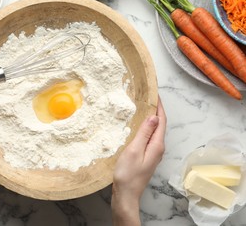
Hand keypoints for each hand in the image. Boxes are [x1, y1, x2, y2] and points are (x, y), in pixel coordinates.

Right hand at [111, 97, 165, 225]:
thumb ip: (144, 133)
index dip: (159, 106)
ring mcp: (153, 153)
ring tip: (142, 106)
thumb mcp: (134, 150)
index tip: (154, 92)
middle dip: (156, 109)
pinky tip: (137, 125)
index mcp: (157, 145)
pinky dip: (145, 127)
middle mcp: (158, 148)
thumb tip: (154, 116)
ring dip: (151, 118)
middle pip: (160, 125)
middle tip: (147, 96)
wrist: (126, 194)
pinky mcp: (147, 156)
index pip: (161, 120)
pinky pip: (149, 137)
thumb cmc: (127, 174)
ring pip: (154, 131)